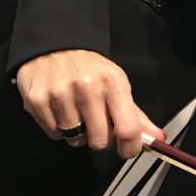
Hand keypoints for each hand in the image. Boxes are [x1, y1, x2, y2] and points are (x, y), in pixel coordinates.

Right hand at [16, 49, 164, 158]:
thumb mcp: (117, 83)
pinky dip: (59, 129)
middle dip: (101, 139)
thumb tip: (157, 138)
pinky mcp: (37, 102)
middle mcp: (87, 88)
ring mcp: (60, 95)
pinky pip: (54, 135)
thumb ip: (136, 114)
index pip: (128, 128)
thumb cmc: (90, 68)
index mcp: (113, 83)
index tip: (128, 151)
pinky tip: (60, 110)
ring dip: (78, 134)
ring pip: (75, 140)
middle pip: (100, 141)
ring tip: (76, 113)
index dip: (130, 147)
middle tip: (97, 124)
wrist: (54, 45)